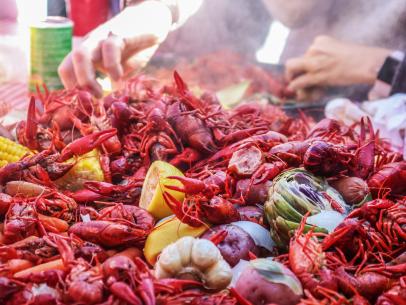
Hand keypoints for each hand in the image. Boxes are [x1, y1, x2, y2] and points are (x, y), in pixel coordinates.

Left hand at [58, 1, 172, 96]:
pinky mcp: (118, 34)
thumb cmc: (135, 47)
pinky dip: (112, 67)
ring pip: (80, 55)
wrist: (151, 19)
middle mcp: (90, 46)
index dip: (72, 90)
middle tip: (94, 101)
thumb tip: (103, 99)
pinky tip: (119, 78)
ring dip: (86, 79)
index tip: (86, 104)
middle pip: (67, 64)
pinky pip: (109, 49)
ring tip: (102, 93)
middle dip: (77, 88)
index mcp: (88, 54)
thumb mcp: (121, 68)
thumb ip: (111, 82)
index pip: (66, 70)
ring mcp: (102, 38)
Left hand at [285, 36, 390, 96]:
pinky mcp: (317, 73)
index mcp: (320, 41)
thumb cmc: (359, 60)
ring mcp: (314, 60)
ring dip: (292, 80)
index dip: (305, 66)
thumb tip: (313, 73)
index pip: (305, 55)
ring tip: (295, 88)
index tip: (309, 74)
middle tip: (292, 80)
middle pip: (294, 62)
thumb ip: (325, 59)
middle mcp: (314, 48)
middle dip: (291, 72)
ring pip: (292, 69)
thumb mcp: (338, 52)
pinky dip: (295, 86)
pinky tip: (295, 90)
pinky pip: (300, 81)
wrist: (370, 63)